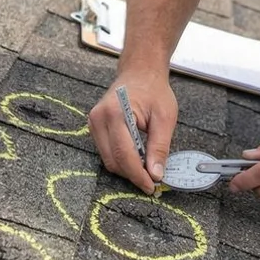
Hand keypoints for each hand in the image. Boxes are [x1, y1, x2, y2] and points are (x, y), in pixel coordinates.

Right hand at [87, 74, 177, 194]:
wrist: (140, 72)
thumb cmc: (154, 90)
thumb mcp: (165, 117)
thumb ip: (160, 147)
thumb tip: (156, 174)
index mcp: (116, 113)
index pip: (124, 154)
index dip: (138, 175)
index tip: (152, 186)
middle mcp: (99, 118)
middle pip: (113, 160)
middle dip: (132, 174)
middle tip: (152, 180)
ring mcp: (93, 122)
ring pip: (108, 159)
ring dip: (127, 168)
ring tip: (147, 168)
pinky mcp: (95, 127)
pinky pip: (106, 152)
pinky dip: (122, 159)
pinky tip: (137, 157)